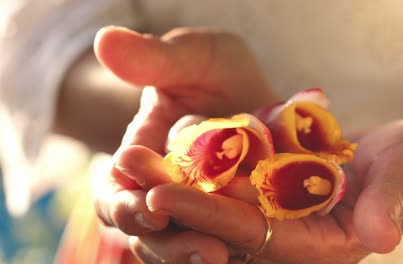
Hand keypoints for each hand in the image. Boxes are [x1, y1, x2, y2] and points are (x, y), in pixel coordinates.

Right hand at [92, 26, 277, 235]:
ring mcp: (194, 211)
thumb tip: (106, 40)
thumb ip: (154, 58)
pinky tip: (236, 254)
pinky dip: (224, 250)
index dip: (122, 198)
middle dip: (159, 236)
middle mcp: (161, 191)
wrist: (256, 96)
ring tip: (213, 256)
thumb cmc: (216, 73)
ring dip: (188, 252)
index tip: (144, 199)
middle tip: (184, 239)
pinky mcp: (228, 223)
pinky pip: (219, 244)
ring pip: (177, 243)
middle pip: (145, 227)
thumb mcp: (192, 58)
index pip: (117, 188)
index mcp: (140, 157)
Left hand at [127, 119, 402, 262]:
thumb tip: (382, 237)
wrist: (402, 153)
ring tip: (129, 158)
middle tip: (126, 170)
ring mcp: (274, 215)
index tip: (160, 196)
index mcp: (316, 247)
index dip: (207, 216)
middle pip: (218, 222)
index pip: (252, 235)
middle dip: (172, 200)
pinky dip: (191, 169)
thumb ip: (390, 203)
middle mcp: (287, 238)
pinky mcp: (267, 192)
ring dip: (171, 181)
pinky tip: (158, 150)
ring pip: (213, 202)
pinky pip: (222, 184)